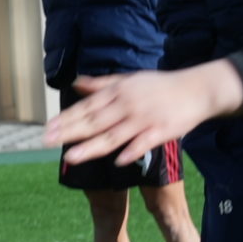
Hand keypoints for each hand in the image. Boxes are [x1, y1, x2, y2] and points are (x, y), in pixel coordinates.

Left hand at [45, 64, 242, 167]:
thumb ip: (102, 84)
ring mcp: (144, 119)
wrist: (196, 90)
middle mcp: (127, 105)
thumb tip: (76, 83)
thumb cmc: (160, 85)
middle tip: (47, 142)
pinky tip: (117, 162)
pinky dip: (131, 151)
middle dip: (69, 132)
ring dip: (91, 147)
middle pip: (94, 121)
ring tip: (70, 157)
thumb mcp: (129, 79)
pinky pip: (143, 143)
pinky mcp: (161, 131)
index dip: (67, 118)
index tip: (48, 128)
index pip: (87, 107)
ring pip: (113, 135)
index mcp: (118, 92)